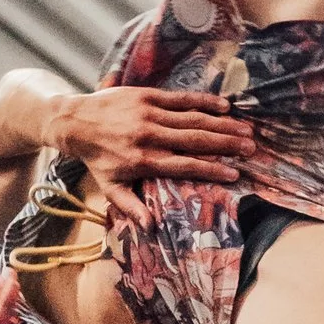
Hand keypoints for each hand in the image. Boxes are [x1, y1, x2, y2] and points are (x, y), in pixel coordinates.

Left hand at [49, 85, 244, 226]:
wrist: (73, 121)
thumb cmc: (97, 158)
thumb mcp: (110, 187)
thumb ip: (131, 206)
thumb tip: (150, 227)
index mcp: (144, 160)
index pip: (185, 165)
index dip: (211, 170)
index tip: (234, 174)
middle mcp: (150, 136)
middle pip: (196, 140)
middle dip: (226, 144)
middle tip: (250, 148)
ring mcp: (149, 114)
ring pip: (193, 119)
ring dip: (222, 124)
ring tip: (245, 130)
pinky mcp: (147, 96)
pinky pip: (180, 99)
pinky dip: (203, 102)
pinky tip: (224, 106)